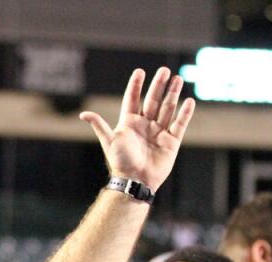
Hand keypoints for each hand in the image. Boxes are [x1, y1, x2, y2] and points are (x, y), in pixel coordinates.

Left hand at [81, 67, 194, 189]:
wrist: (135, 180)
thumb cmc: (120, 162)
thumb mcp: (109, 141)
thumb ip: (99, 125)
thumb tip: (83, 114)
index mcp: (129, 123)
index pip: (132, 99)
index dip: (136, 86)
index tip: (140, 71)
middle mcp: (144, 125)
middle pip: (152, 100)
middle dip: (158, 85)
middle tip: (164, 70)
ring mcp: (159, 132)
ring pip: (167, 108)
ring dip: (172, 94)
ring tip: (177, 78)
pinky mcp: (171, 141)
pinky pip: (179, 124)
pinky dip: (184, 113)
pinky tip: (188, 101)